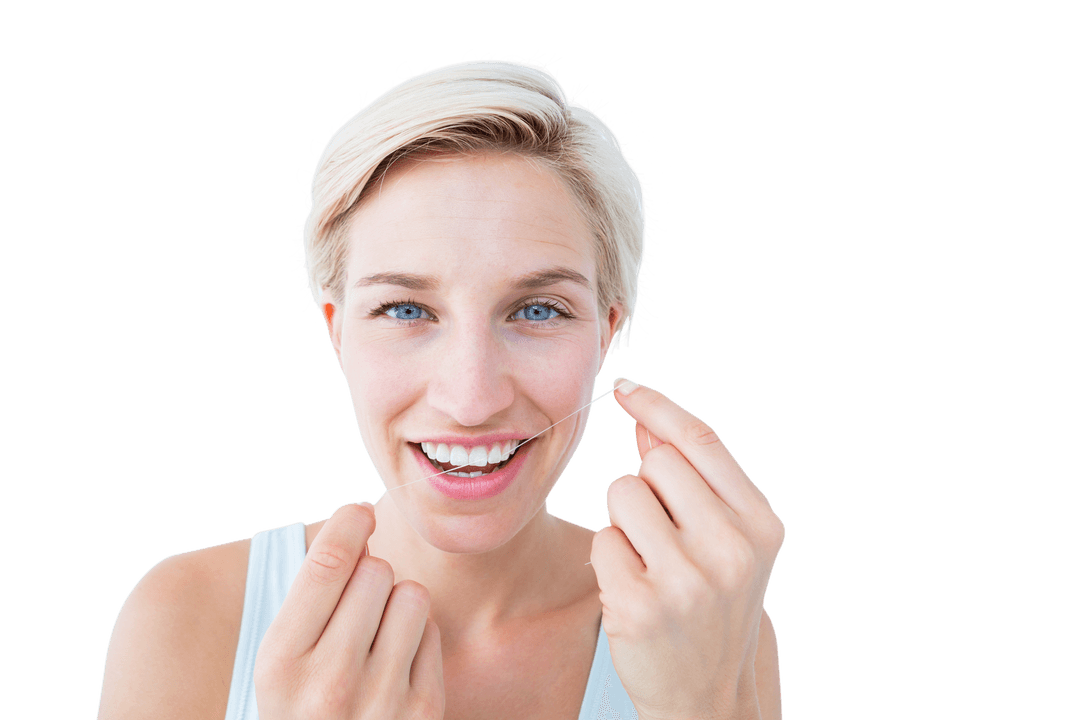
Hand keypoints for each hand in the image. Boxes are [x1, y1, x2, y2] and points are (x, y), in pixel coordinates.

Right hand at [254, 503, 444, 718]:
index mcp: (280, 664)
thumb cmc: (305, 705)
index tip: (359, 513)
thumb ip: (312, 597)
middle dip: (370, 575)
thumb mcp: (282, 661)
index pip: (325, 564)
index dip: (348, 524)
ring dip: (398, 603)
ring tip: (377, 635)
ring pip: (412, 595)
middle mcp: (329, 684)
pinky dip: (418, 638)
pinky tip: (396, 665)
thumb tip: (358, 524)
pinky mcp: (423, 712)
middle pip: (376, 572)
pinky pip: (433, 632)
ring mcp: (381, 701)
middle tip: (357, 604)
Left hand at [591, 378, 785, 719]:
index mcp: (761, 525)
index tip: (626, 387)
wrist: (707, 696)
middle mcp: (731, 549)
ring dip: (625, 521)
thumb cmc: (713, 606)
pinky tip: (633, 588)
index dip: (658, 405)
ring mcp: (686, 580)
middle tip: (662, 532)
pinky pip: (602, 540)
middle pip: (655, 462)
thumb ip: (691, 478)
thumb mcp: (725, 540)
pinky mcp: (640, 606)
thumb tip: (646, 419)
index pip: (701, 441)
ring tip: (649, 561)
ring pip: (622, 494)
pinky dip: (609, 558)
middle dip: (646, 485)